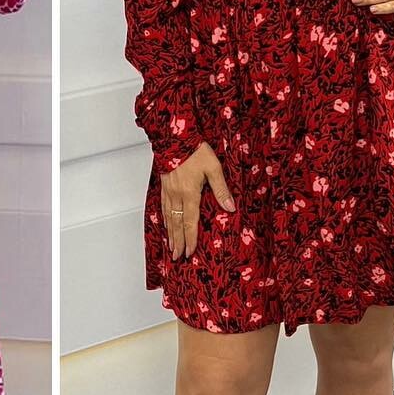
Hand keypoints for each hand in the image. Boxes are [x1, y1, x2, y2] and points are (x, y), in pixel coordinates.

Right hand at [160, 141, 236, 260]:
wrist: (175, 138)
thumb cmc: (195, 151)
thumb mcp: (213, 168)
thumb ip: (221, 189)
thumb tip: (230, 207)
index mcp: (189, 194)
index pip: (190, 222)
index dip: (190, 239)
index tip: (189, 252)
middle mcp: (177, 196)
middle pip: (177, 224)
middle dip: (178, 242)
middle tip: (177, 256)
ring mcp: (168, 191)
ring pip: (169, 218)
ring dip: (171, 234)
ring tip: (171, 247)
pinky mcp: (164, 185)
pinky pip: (163, 207)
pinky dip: (165, 219)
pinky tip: (166, 225)